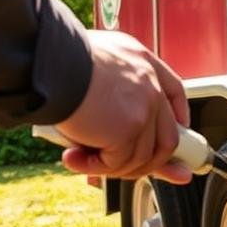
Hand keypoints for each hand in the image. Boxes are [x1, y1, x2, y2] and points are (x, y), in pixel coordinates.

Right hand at [55, 30, 192, 183]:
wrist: (50, 62)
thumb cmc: (59, 58)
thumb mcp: (93, 62)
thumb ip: (107, 84)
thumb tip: (103, 118)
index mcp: (143, 62)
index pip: (174, 94)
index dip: (176, 119)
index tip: (171, 136)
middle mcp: (150, 85)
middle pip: (168, 136)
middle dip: (153, 163)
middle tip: (122, 169)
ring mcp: (144, 109)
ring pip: (143, 157)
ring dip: (113, 167)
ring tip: (82, 159)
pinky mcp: (130, 130)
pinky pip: (118, 163)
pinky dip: (93, 168)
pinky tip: (72, 158)